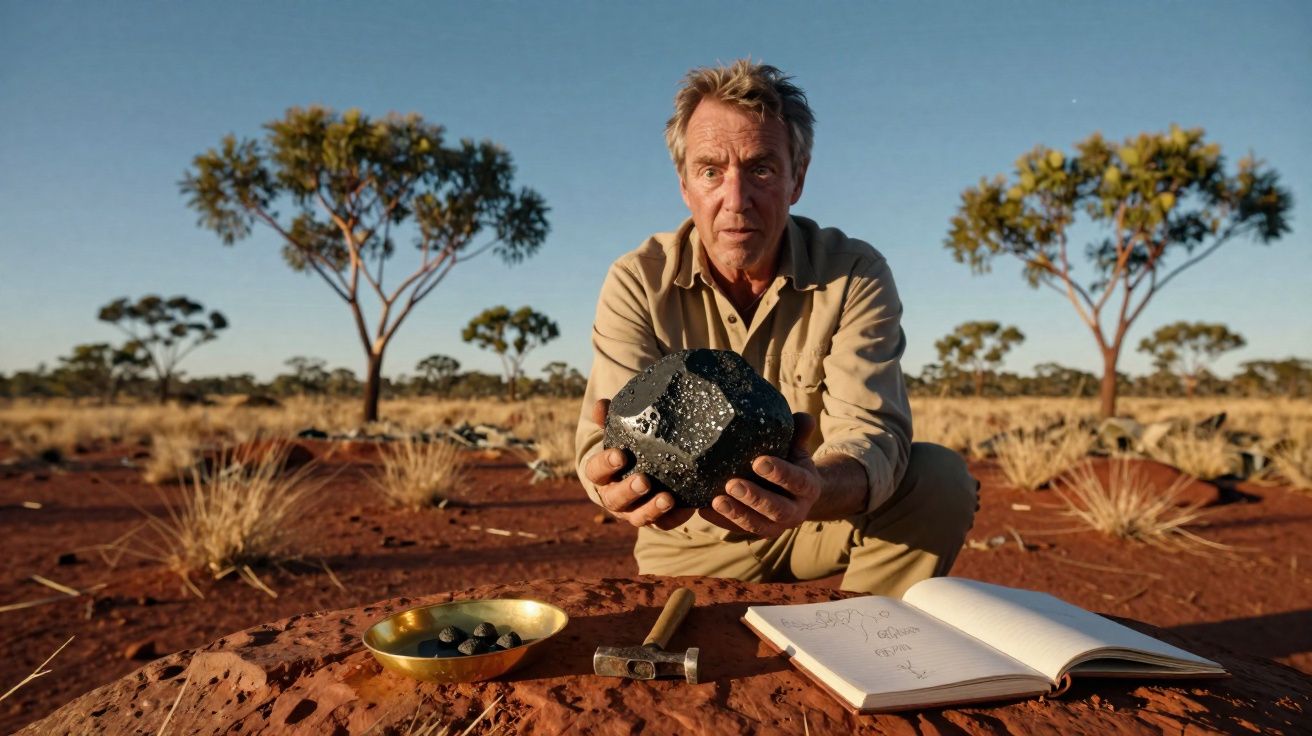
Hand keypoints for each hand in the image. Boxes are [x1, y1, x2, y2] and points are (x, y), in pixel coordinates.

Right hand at [584, 398, 694, 529]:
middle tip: (644, 481)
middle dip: (628, 491)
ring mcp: (633, 512)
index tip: (620, 455)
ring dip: (651, 509)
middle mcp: (613, 498)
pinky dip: (674, 517)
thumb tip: (602, 404)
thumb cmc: (627, 451)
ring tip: (667, 498)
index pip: (595, 471)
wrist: (639, 474)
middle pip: (614, 499)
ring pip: (637, 517)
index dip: (606, 464)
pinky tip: (687, 507)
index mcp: (602, 476)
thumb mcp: (619, 435)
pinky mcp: (655, 520)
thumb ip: (611, 421)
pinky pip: (664, 524)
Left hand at [700, 412, 819, 537]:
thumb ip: (799, 432)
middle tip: (732, 484)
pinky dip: (721, 521)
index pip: (797, 481)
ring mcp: (777, 525)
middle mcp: (796, 511)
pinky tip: (704, 509)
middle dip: (755, 498)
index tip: (758, 461)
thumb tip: (804, 416)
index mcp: (809, 487)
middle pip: (778, 509)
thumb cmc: (791, 461)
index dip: (779, 473)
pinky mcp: (757, 531)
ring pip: (758, 525)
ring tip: (716, 500)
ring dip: (737, 513)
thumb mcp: (797, 447)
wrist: (795, 492)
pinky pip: (739, 530)